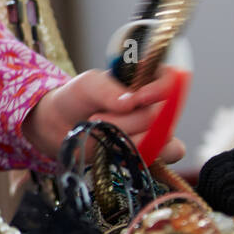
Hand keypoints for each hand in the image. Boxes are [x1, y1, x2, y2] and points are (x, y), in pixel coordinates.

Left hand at [22, 69, 185, 164]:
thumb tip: (132, 102)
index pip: (170, 79)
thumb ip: (107, 89)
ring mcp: (156, 127)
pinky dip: (145, 153)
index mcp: (145, 78)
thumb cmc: (77, 98)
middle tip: (97, 118)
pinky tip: (121, 150)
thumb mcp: (87, 85)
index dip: (161, 89)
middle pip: (161, 115)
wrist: (63, 126)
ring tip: (103, 133)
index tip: (139, 98)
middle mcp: (156, 102)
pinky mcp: (152, 149)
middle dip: (126, 121)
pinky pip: (169, 154)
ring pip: (162, 137)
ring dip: (129, 139)